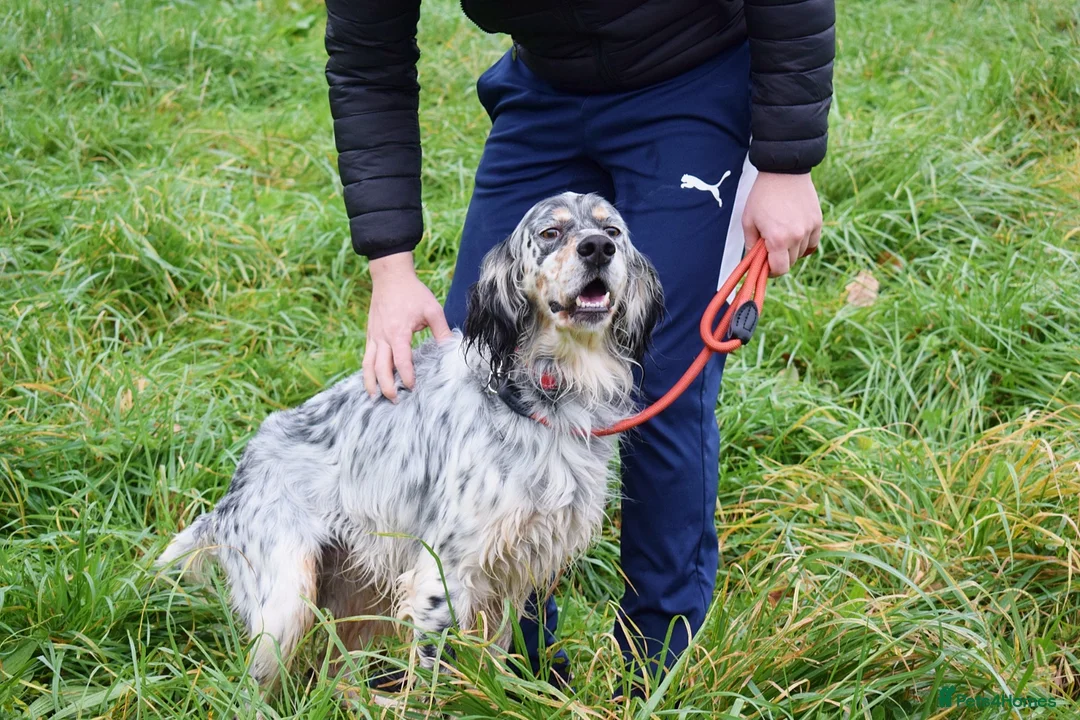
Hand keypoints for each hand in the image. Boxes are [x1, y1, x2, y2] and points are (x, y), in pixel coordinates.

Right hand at [364, 253, 451, 400]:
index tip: (412, 388)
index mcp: (398, 332)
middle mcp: (382, 337)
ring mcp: (373, 336)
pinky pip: (366, 356)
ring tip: (374, 398)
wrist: (390, 275)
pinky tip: (371, 381)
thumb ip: (442, 331)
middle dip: (386, 386)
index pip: (401, 360)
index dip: (406, 376)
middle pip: (380, 368)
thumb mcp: (432, 309)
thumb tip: (451, 349)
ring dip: (370, 383)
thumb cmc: (412, 292)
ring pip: (367, 365)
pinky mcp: (370, 334)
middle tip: (394, 401)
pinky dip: (367, 371)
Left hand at [742, 171, 822, 276]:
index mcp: (778, 239)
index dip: (771, 271)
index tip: (766, 267)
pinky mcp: (817, 221)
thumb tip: (754, 262)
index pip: (780, 269)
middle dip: (780, 260)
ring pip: (802, 253)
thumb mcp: (748, 221)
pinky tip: (795, 235)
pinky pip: (813, 243)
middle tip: (770, 248)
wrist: (784, 171)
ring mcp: (809, 229)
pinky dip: (804, 244)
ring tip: (782, 234)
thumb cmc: (762, 196)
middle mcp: (796, 236)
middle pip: (791, 262)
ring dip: (791, 250)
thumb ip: (751, 245)